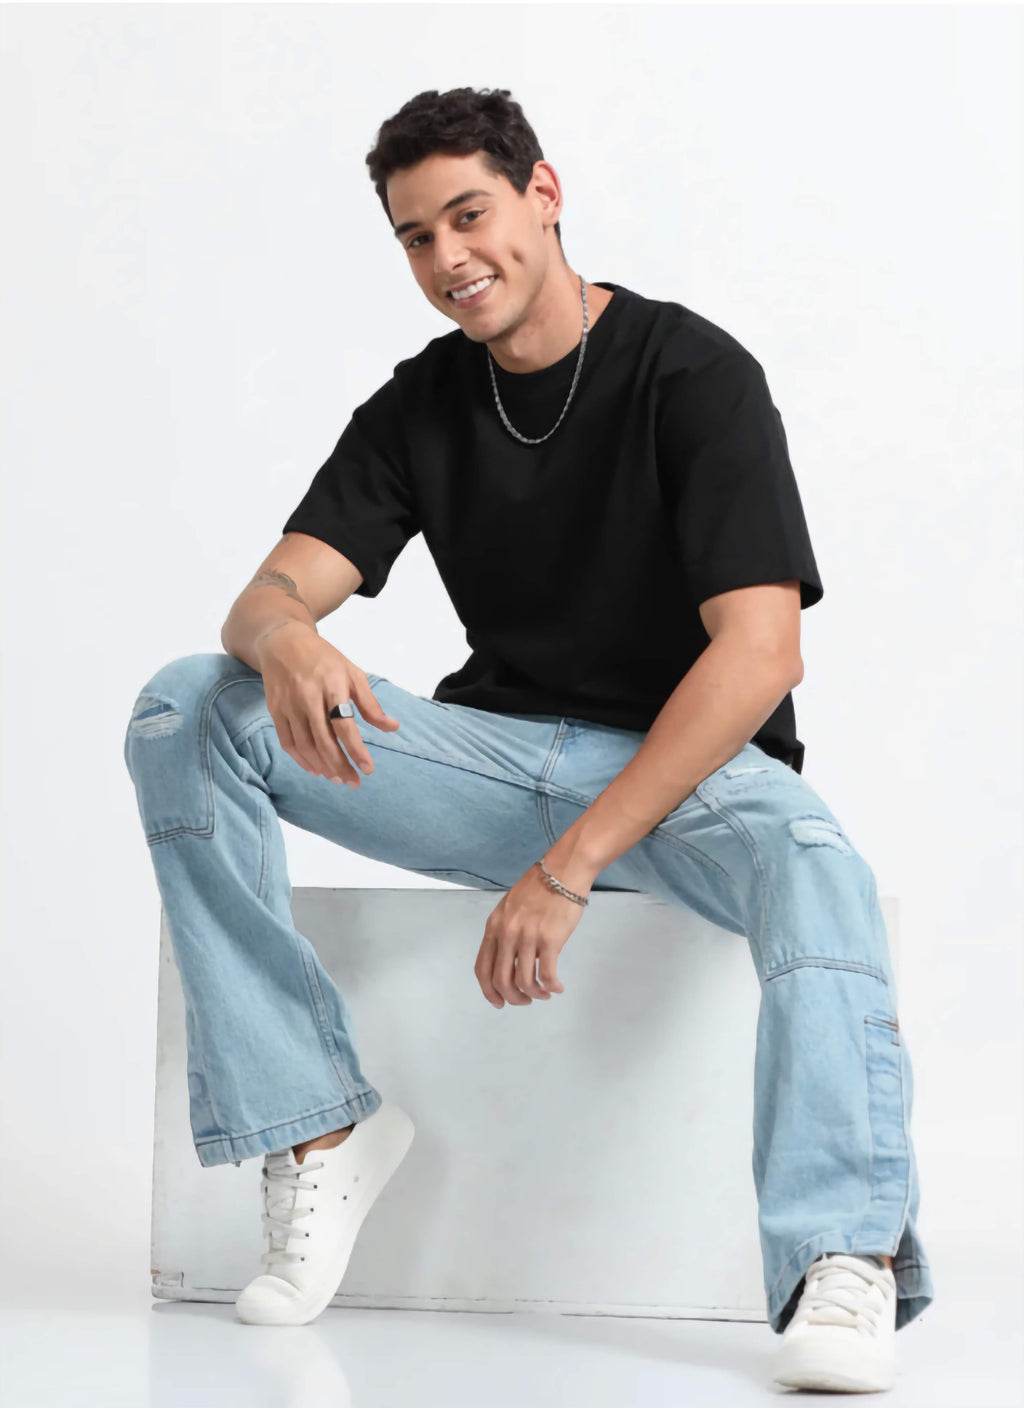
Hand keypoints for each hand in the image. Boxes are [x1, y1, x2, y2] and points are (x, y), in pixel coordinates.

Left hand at [474, 858, 593, 1007]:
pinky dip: (551, 987)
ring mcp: (527, 937)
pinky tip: (557, 988)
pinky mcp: (550, 940)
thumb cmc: (539, 887)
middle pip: (501, 980)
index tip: (498, 1002)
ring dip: (534, 994)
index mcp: (494, 926)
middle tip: (525, 1001)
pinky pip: (546, 975)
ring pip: (524, 981)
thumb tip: (509, 958)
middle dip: (512, 998)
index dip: (488, 990)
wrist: (563, 871)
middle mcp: (507, 933)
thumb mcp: (510, 907)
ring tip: (544, 994)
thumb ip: (505, 930)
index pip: (482, 968)